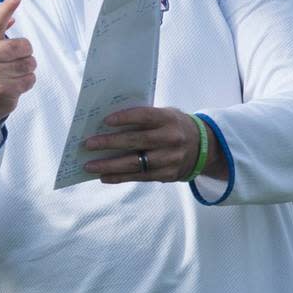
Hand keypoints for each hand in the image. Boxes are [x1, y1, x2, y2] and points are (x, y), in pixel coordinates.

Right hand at [0, 0, 36, 121]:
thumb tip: (12, 16)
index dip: (8, 7)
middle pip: (23, 46)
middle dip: (26, 53)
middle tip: (18, 59)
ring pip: (29, 64)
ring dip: (27, 69)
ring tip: (14, 73)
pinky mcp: (4, 90)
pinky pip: (30, 80)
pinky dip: (27, 82)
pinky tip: (15, 84)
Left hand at [82, 107, 202, 182]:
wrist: (204, 147)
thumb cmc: (173, 126)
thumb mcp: (166, 115)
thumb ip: (143, 117)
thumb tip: (107, 124)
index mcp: (169, 119)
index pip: (145, 116)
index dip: (125, 118)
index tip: (105, 121)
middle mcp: (171, 139)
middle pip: (137, 141)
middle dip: (110, 143)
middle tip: (88, 144)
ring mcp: (170, 159)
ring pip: (136, 164)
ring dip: (109, 165)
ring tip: (89, 166)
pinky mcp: (168, 175)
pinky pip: (140, 177)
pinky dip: (120, 177)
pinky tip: (104, 176)